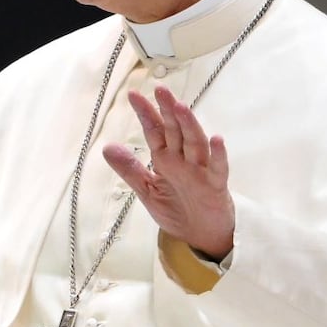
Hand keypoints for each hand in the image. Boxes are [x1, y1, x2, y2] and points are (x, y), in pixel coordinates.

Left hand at [102, 86, 234, 259]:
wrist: (199, 237)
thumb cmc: (176, 210)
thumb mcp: (147, 191)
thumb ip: (130, 170)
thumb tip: (108, 147)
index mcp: (165, 159)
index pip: (155, 131)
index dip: (145, 113)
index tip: (134, 95)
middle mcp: (183, 160)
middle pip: (176, 131)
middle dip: (167, 110)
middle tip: (160, 90)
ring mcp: (201, 170)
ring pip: (196, 143)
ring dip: (189, 125)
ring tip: (181, 107)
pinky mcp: (216, 186)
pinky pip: (218, 169)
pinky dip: (219, 155)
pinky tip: (217, 139)